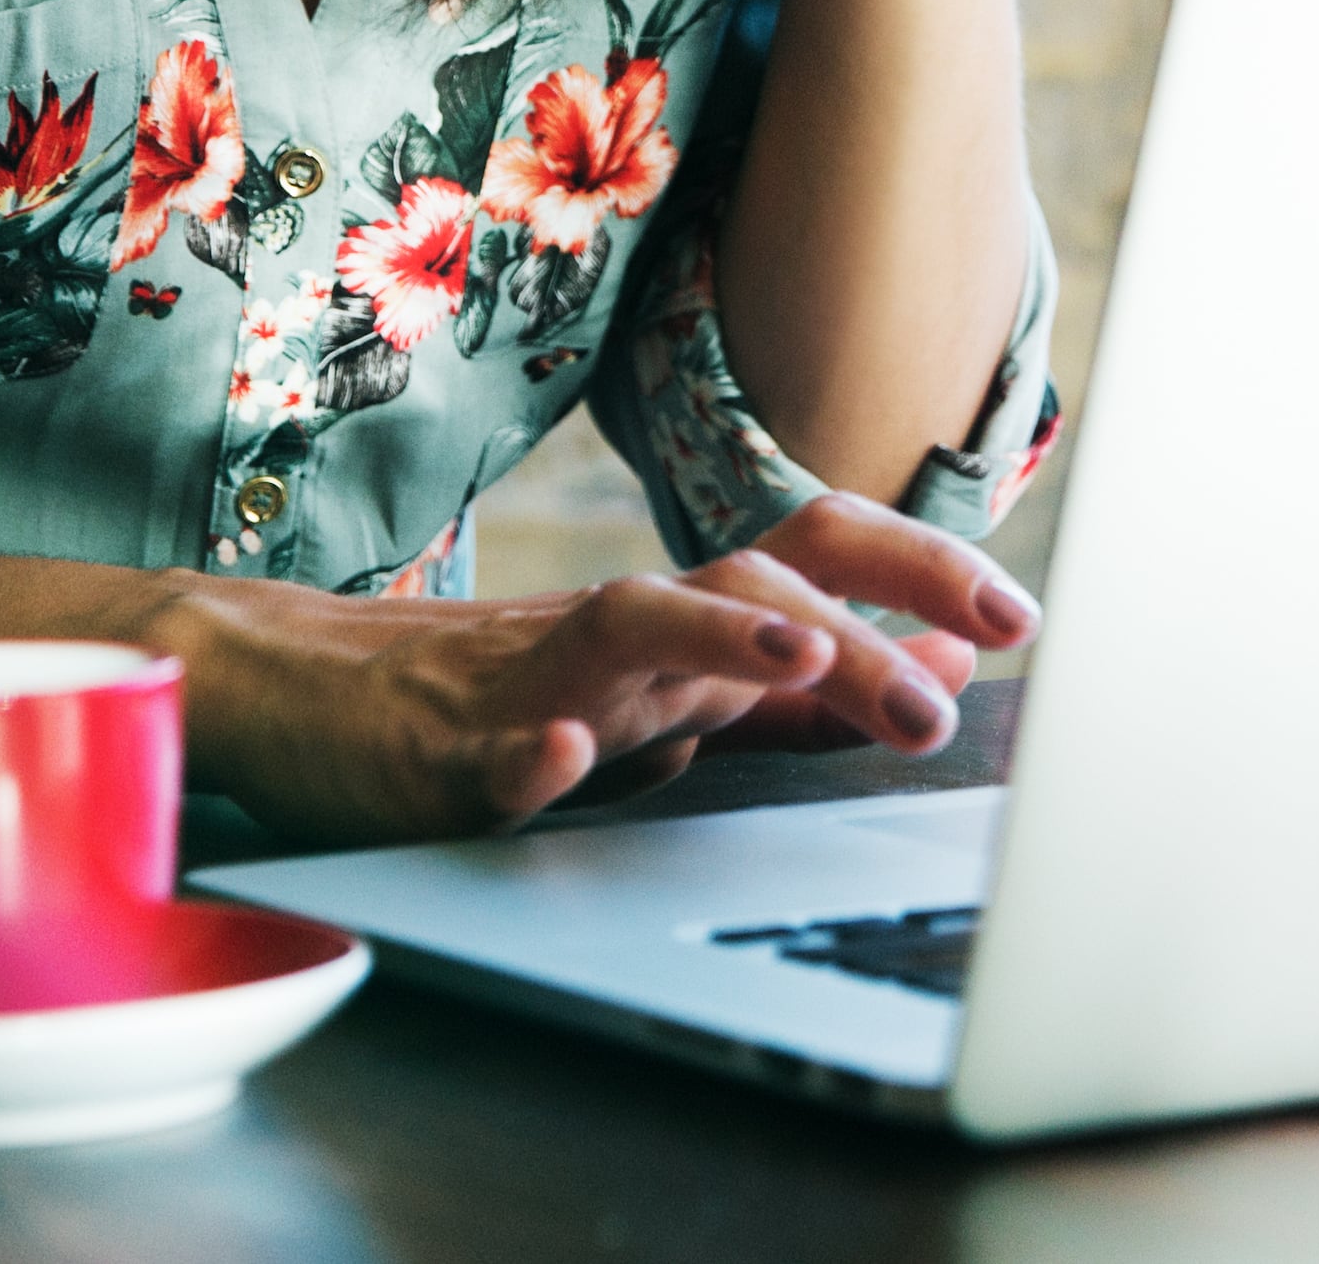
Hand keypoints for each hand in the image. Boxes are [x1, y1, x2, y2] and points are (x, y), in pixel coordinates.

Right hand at [159, 492, 1035, 842]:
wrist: (300, 688)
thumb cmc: (505, 693)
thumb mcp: (675, 692)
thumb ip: (807, 686)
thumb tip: (946, 660)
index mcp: (691, 620)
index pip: (822, 555)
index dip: (922, 573)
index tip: (1017, 617)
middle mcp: (627, 629)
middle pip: (751, 580)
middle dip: (855, 633)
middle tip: (938, 703)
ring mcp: (533, 678)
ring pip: (633, 624)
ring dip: (720, 635)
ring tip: (793, 658)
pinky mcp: (439, 746)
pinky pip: (488, 749)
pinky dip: (528, 755)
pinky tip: (561, 763)